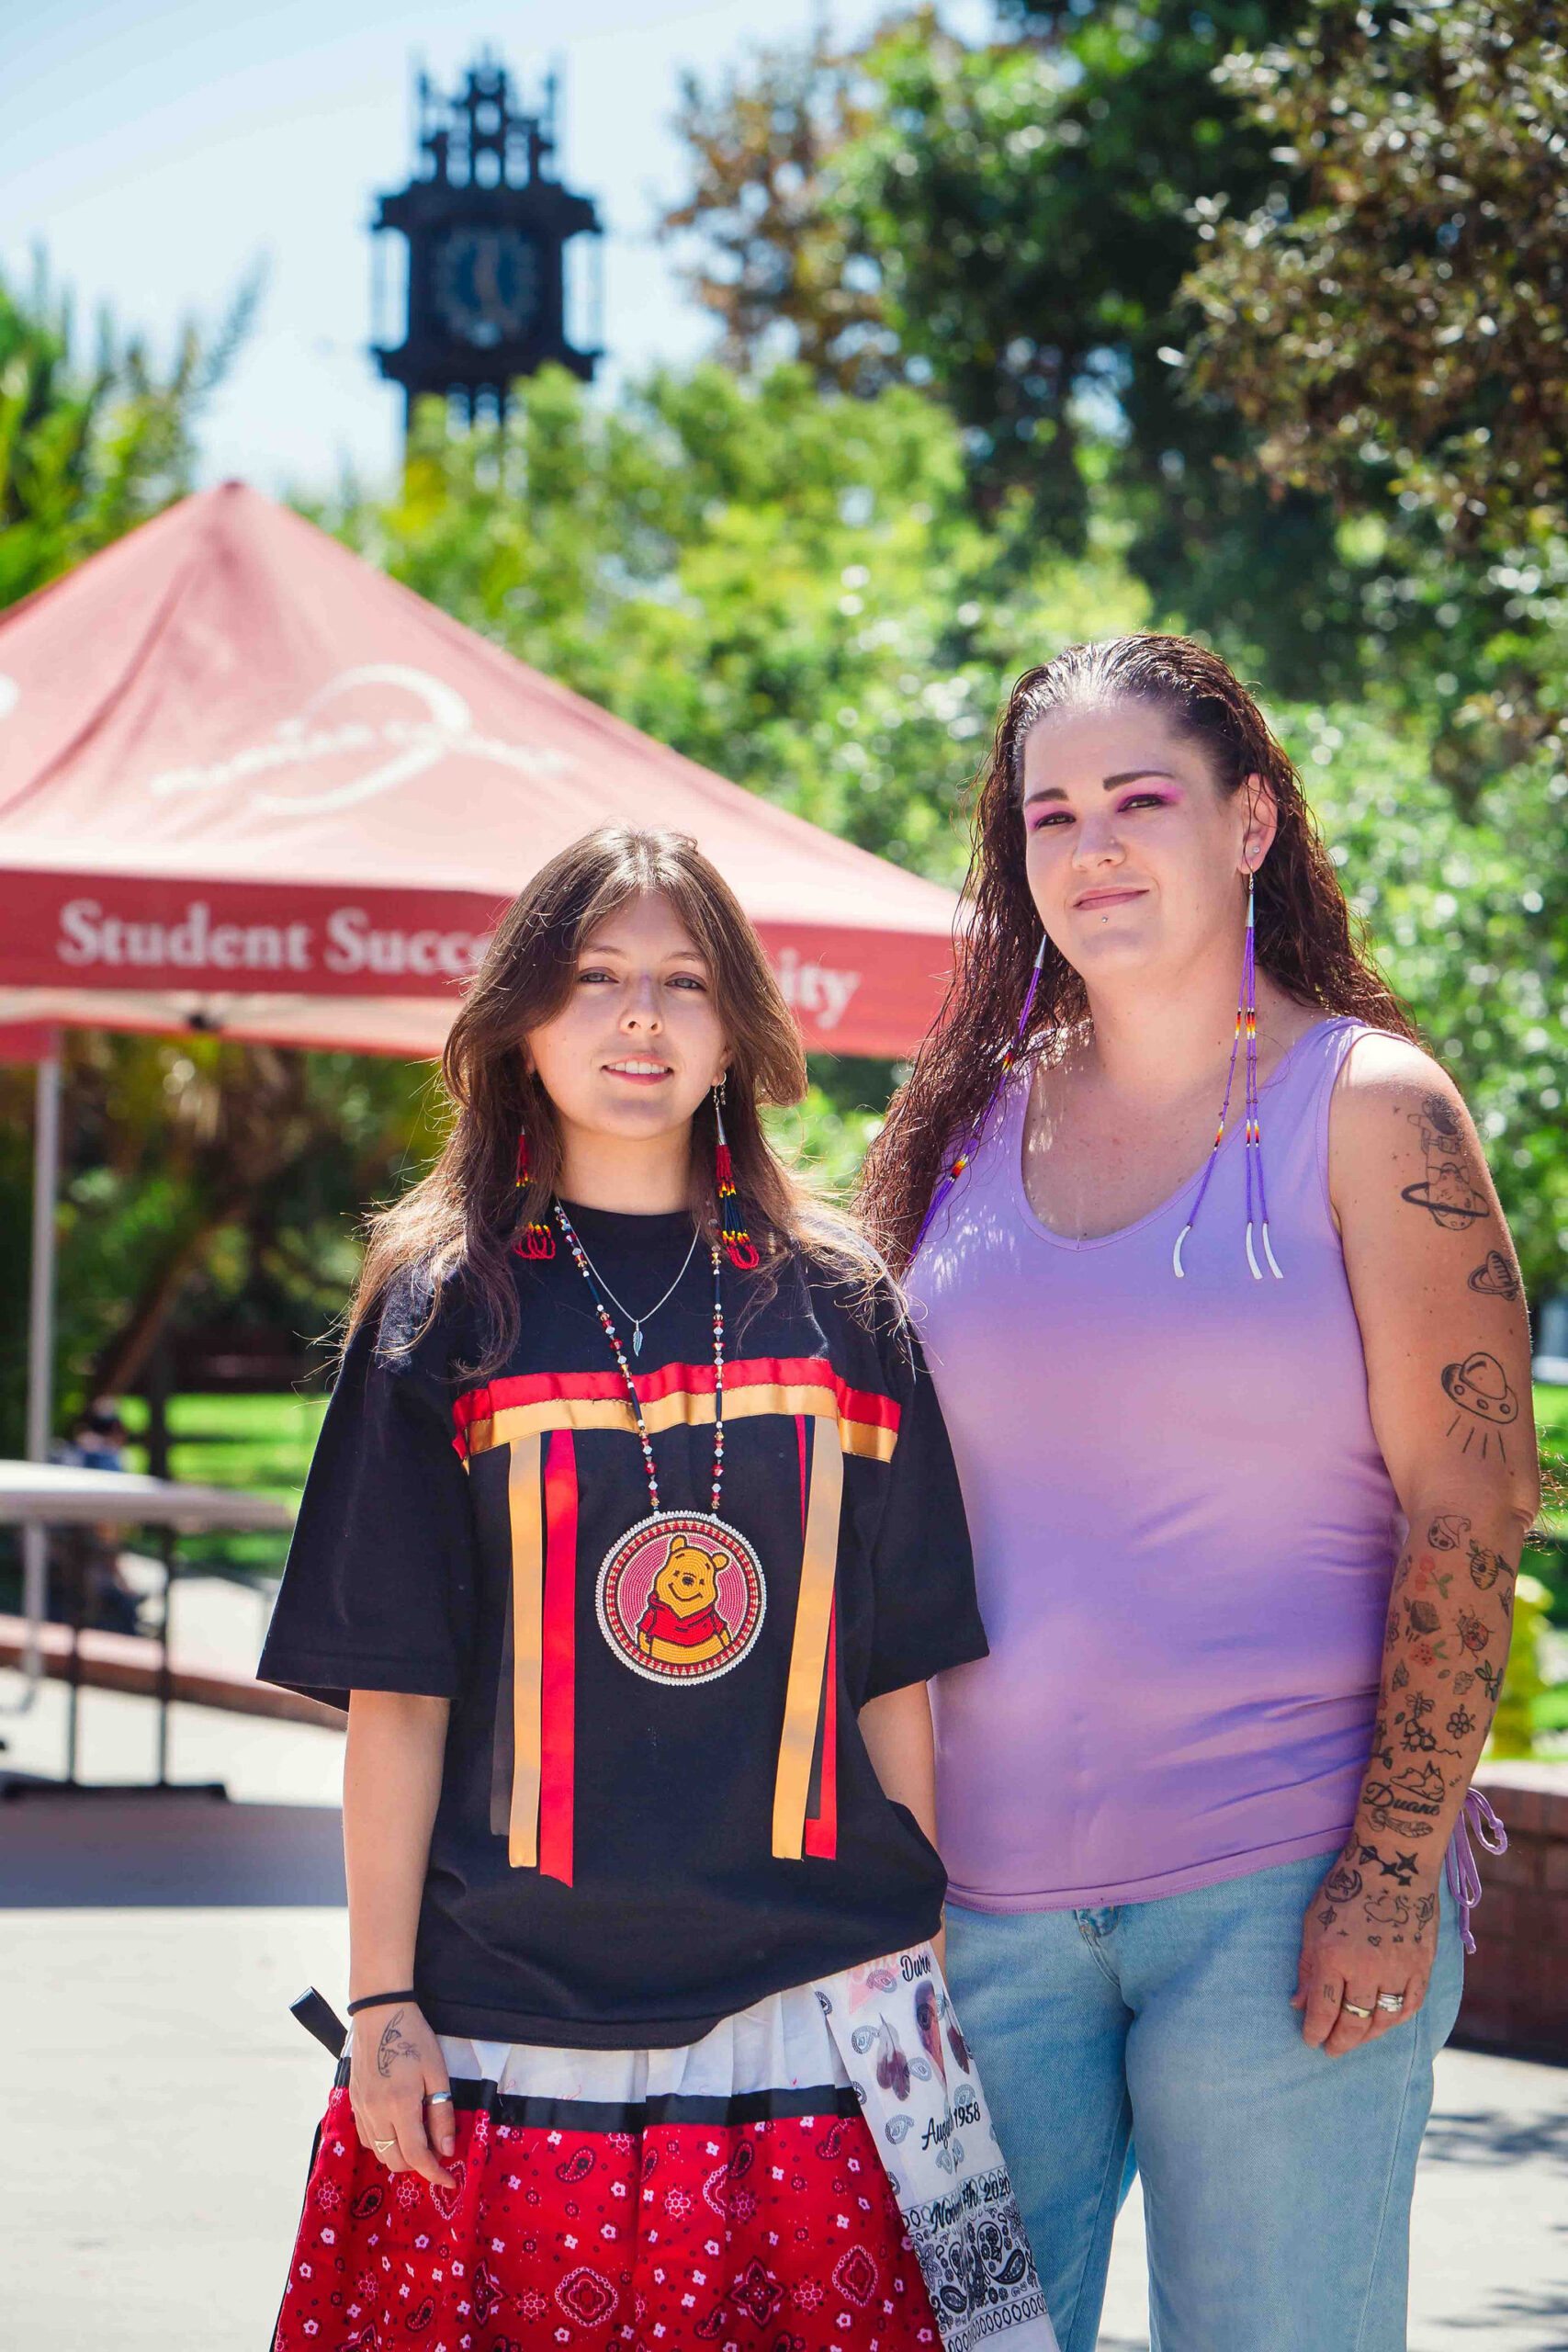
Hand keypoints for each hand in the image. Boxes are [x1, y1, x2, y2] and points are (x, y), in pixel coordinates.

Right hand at [348, 2002, 455, 2185]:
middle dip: (418, 2165)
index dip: (434, 2173)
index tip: (449, 2181)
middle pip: (394, 2160)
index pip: (416, 2155)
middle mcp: (375, 2113)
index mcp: (400, 2105)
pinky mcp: (353, 2102)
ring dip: (399, 2155)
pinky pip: (367, 2138)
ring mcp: (360, 2109)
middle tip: (436, 2152)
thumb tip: (446, 2150)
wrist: (379, 2013)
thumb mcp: (437, 2073)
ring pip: (378, 2152)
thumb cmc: (414, 2038)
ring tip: (418, 2139)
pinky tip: (397, 2129)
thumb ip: (441, 2114)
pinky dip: (383, 2143)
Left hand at [1292, 1846, 1440, 2056]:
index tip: (1310, 2040)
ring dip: (1367, 2036)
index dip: (1315, 2031)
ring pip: (1383, 2020)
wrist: (1392, 1864)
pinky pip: (1410, 2006)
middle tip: (1331, 2050)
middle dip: (1340, 2041)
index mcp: (1334, 1956)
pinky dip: (1396, 2020)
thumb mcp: (1313, 1922)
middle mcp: (1366, 1968)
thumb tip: (1299, 2004)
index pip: (1323, 2010)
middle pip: (1354, 2022)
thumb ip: (1307, 1966)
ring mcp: (1398, 1969)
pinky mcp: (1422, 1966)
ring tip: (1355, 2039)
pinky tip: (1384, 2023)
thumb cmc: (1345, 1888)